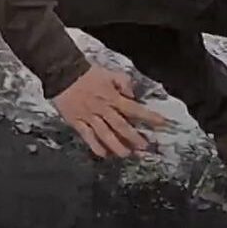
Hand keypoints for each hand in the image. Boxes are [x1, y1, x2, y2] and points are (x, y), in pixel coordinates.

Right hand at [53, 64, 169, 158]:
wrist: (64, 73)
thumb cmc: (88, 73)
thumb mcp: (110, 72)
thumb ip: (123, 82)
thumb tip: (132, 96)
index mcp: (113, 96)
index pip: (135, 109)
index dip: (149, 117)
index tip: (162, 124)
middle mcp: (103, 109)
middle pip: (121, 126)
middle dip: (134, 138)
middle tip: (145, 147)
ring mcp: (90, 117)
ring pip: (106, 135)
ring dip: (117, 146)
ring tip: (126, 154)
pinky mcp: (77, 122)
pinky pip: (88, 137)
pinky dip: (96, 146)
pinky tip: (104, 154)